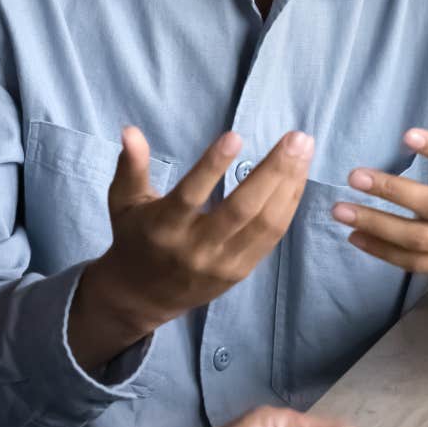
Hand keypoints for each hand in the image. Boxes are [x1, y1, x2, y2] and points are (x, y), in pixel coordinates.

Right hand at [70, 127, 312, 371]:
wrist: (143, 296)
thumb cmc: (134, 237)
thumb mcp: (123, 201)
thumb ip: (131, 165)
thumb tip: (130, 130)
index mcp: (164, 227)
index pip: (190, 195)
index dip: (212, 166)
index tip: (235, 135)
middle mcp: (195, 249)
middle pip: (241, 210)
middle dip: (273, 172)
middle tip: (296, 138)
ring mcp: (222, 263)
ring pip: (264, 223)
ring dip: (289, 184)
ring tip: (303, 149)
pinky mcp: (240, 271)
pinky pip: (271, 236)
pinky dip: (287, 204)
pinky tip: (297, 176)